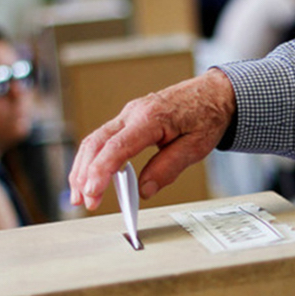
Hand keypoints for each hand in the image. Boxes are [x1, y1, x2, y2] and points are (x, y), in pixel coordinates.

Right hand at [69, 68, 236, 209]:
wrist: (213, 93)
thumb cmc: (206, 115)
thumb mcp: (196, 146)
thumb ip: (169, 167)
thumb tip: (145, 190)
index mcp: (151, 118)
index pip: (118, 146)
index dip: (101, 171)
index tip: (93, 192)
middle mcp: (133, 113)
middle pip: (97, 143)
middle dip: (85, 174)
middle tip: (85, 201)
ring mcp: (128, 115)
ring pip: (95, 140)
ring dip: (83, 168)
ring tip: (80, 194)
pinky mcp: (127, 121)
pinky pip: (103, 139)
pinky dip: (93, 159)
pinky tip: (90, 177)